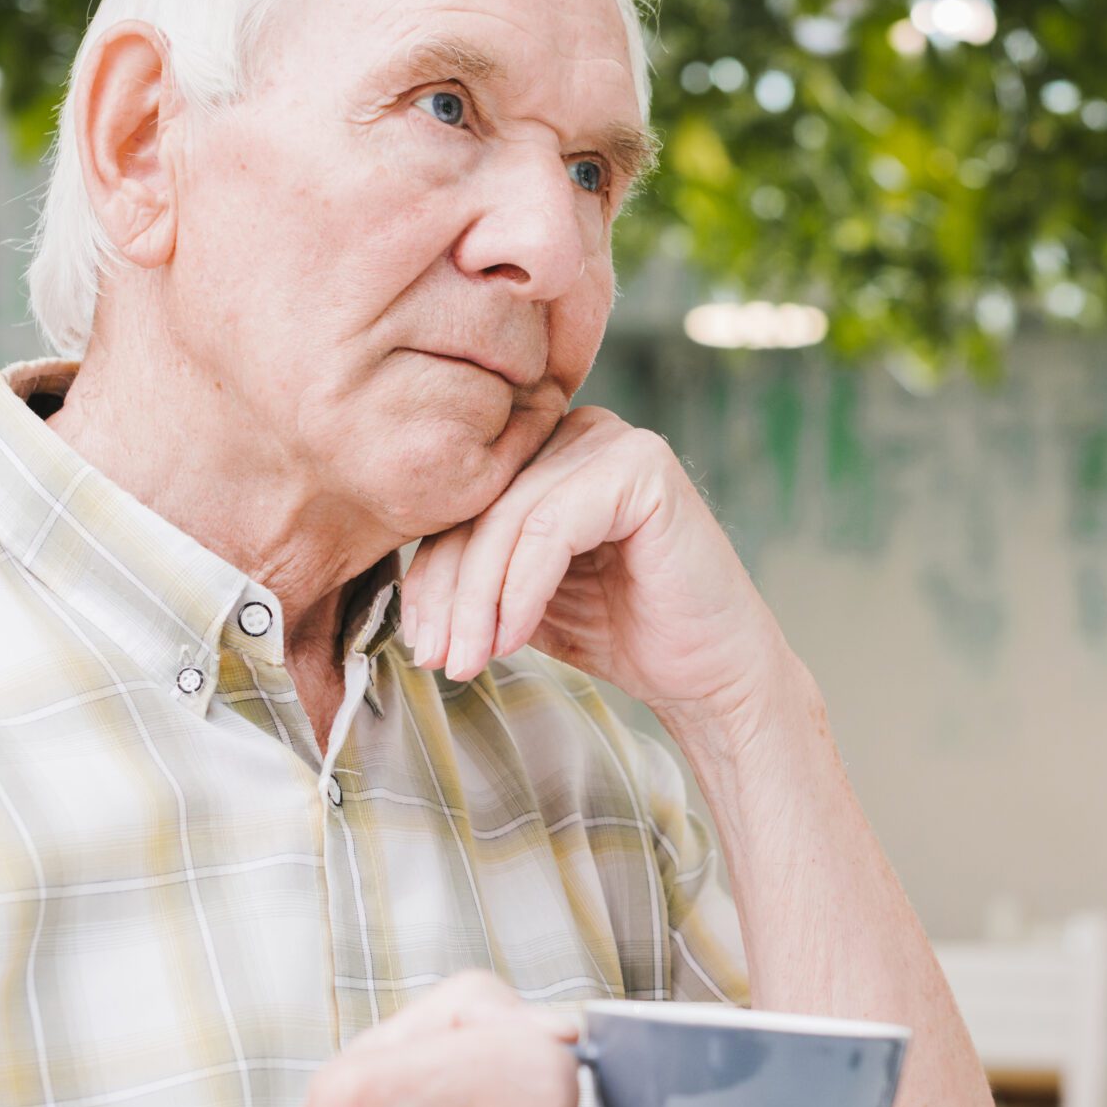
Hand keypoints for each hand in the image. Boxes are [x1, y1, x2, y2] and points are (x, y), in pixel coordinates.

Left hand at [399, 406, 792, 730]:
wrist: (710, 675)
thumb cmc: (624, 634)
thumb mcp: (523, 600)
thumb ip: (474, 574)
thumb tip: (396, 592)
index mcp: (546, 452)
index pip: (464, 505)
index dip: (430, 575)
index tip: (418, 644)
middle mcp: (578, 430)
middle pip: (480, 508)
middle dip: (448, 593)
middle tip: (435, 657)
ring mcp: (613, 441)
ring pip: (508, 520)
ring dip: (477, 601)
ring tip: (466, 660)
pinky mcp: (641, 467)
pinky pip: (550, 529)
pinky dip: (520, 591)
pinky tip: (510, 640)